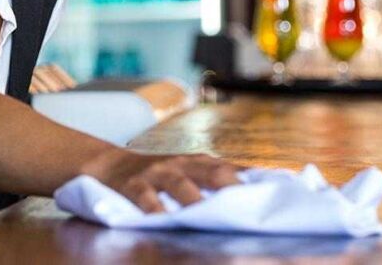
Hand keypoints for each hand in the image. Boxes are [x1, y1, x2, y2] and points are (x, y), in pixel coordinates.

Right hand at [80, 148, 242, 212]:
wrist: (110, 164)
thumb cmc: (158, 174)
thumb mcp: (187, 169)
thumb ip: (215, 177)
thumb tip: (256, 188)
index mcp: (197, 162)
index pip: (228, 167)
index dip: (249, 178)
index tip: (270, 192)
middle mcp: (180, 164)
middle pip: (211, 172)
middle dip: (229, 186)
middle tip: (245, 203)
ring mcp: (157, 173)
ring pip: (180, 184)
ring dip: (194, 199)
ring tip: (204, 214)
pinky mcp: (134, 184)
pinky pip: (146, 196)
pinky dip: (154, 208)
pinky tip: (161, 219)